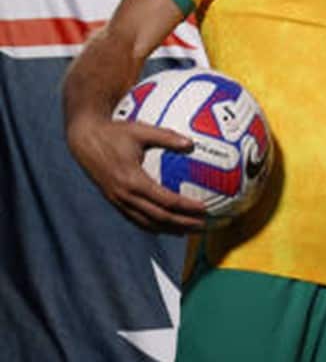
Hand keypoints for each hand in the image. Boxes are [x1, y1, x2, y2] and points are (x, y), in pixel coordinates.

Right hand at [66, 116, 205, 232]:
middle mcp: (125, 195)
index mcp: (132, 180)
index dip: (186, 207)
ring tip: (189, 230)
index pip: (165, 200)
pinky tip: (167, 226)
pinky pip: (135, 219)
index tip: (204, 209)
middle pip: (159, 216)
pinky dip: (153, 226)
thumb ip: (167, 137)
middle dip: (182, 223)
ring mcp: (118, 200)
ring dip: (169, 228)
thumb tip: (191, 143)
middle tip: (204, 224)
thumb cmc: (115, 132)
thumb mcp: (141, 130)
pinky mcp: (114, 201)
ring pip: (147, 222)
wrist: (84, 140)